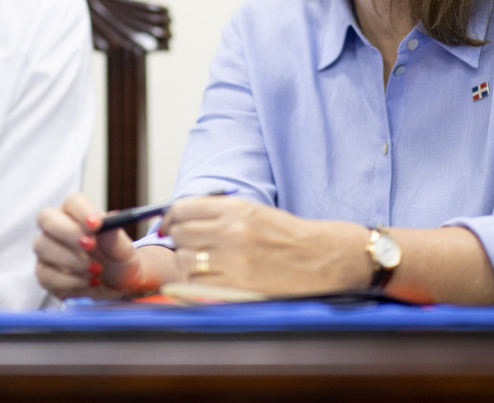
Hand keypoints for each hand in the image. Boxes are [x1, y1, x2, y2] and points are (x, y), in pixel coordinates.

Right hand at [33, 192, 163, 299]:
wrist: (116, 286)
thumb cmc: (118, 260)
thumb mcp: (124, 251)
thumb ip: (115, 238)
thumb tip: (109, 221)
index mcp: (78, 213)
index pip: (73, 201)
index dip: (82, 211)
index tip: (97, 224)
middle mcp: (57, 227)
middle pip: (46, 218)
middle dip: (68, 232)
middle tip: (91, 245)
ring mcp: (47, 250)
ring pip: (43, 247)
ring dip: (73, 260)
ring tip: (97, 270)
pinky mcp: (44, 274)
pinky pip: (47, 275)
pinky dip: (72, 281)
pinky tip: (90, 282)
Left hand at [161, 196, 365, 295]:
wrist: (322, 258)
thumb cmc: (286, 235)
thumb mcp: (252, 211)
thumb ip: (217, 213)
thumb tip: (176, 220)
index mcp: (236, 208)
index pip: (182, 208)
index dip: (172, 218)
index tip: (171, 225)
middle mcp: (232, 231)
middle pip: (180, 233)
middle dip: (179, 239)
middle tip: (190, 245)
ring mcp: (234, 260)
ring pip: (184, 259)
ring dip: (187, 261)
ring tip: (203, 262)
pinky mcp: (238, 285)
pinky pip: (199, 283)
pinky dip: (198, 281)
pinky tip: (211, 277)